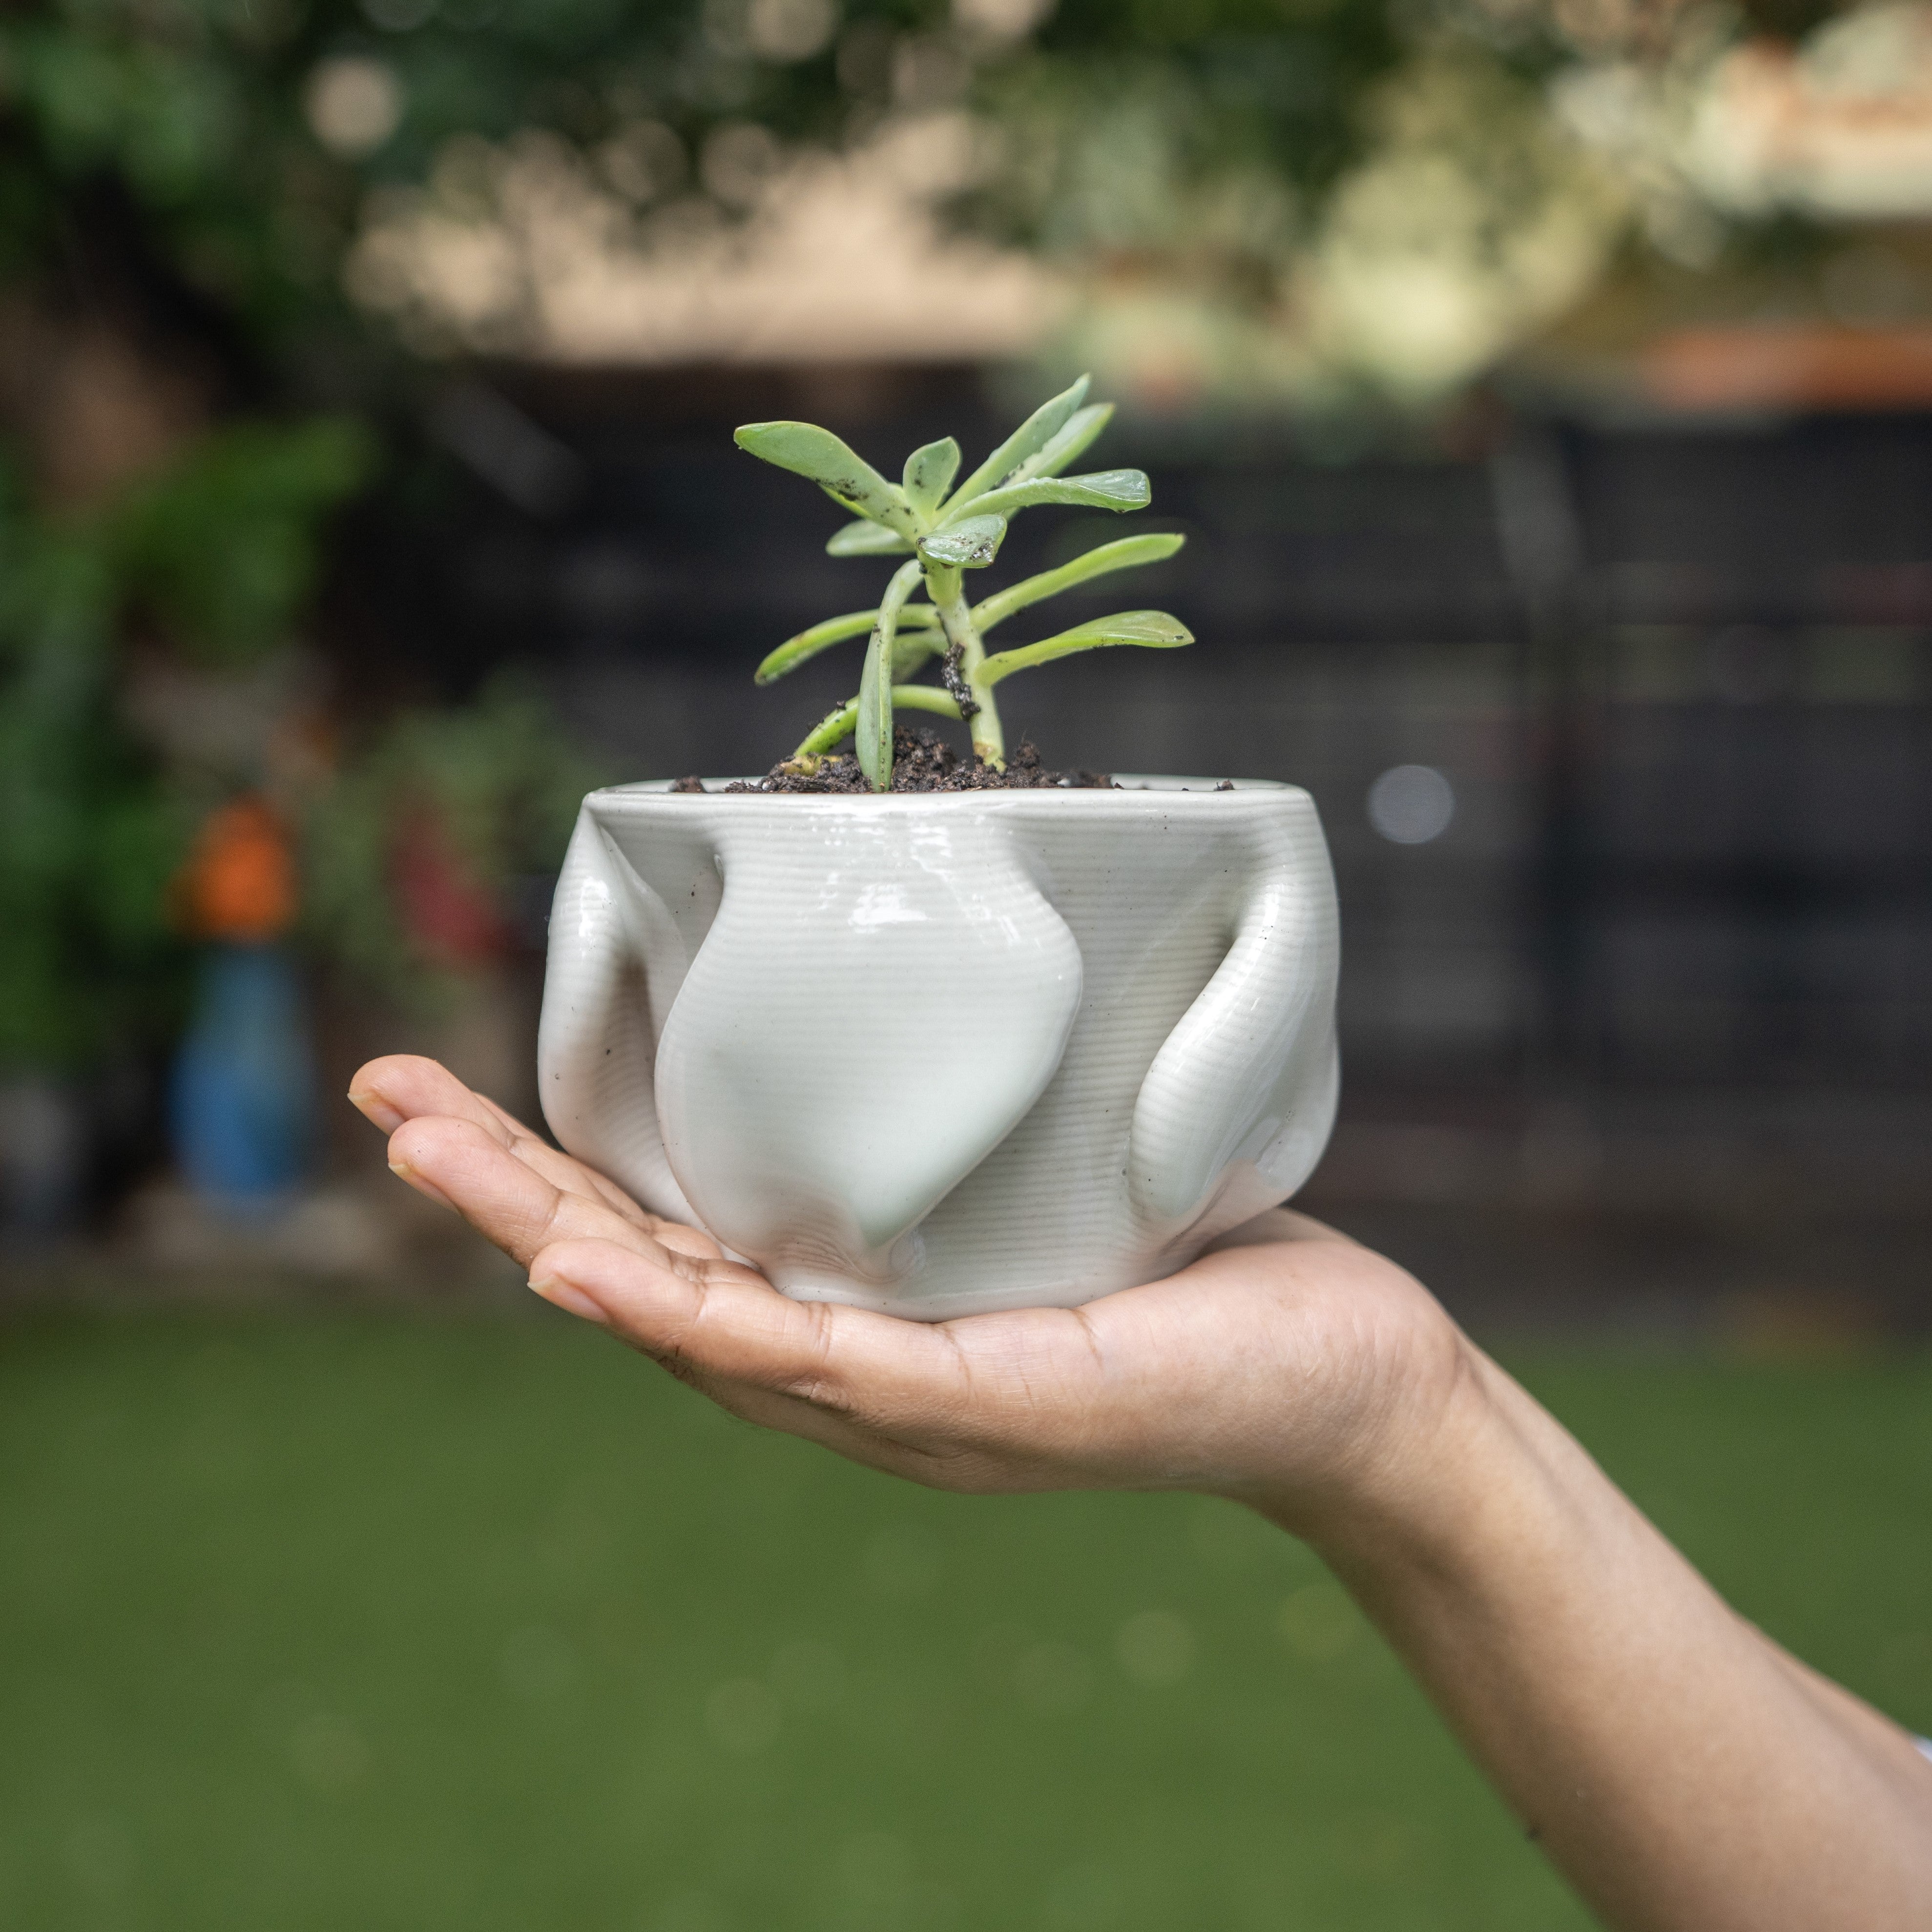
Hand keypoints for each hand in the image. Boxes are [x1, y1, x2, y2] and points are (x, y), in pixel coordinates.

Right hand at [348, 1055, 1472, 1529]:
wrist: (1349, 1380)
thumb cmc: (1202, 1272)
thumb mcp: (1044, 1192)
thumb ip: (953, 1147)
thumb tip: (905, 1015)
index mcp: (856, 1320)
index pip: (673, 1245)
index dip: (549, 1172)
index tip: (452, 1091)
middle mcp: (853, 1378)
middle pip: (643, 1284)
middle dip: (505, 1193)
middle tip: (387, 1098)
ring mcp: (903, 1408)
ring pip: (689, 1324)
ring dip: (553, 1240)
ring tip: (439, 1161)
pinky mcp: (973, 1408)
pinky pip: (805, 1361)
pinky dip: (685, 1315)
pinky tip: (585, 1266)